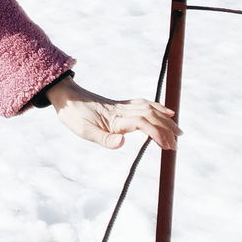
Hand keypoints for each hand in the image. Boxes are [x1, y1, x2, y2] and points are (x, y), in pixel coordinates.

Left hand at [46, 76, 181, 150]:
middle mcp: (121, 110)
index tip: (168, 146)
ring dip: (165, 118)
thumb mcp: (83, 131)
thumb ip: (104, 139)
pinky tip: (163, 112)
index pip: (143, 124)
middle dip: (167, 128)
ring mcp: (121, 106)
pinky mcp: (118, 104)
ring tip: (177, 130)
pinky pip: (142, 104)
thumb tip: (123, 143)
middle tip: (177, 143)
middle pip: (151, 115)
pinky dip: (156, 108)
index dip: (158, 134)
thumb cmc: (72, 114)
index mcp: (115, 118)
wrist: (64, 95)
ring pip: (149, 108)